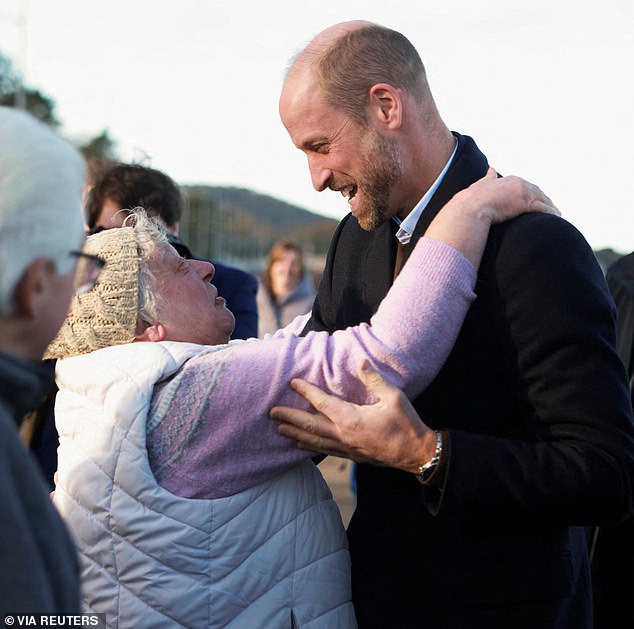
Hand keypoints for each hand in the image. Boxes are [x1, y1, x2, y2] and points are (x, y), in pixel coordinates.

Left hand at [270, 360, 436, 472]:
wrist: (416, 453)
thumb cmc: (406, 423)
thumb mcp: (394, 397)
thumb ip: (375, 379)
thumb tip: (360, 361)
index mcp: (351, 419)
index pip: (322, 403)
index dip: (306, 391)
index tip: (293, 382)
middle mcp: (344, 435)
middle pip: (309, 425)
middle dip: (289, 417)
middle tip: (271, 411)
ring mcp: (346, 447)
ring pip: (313, 440)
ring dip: (294, 432)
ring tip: (278, 428)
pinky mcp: (351, 455)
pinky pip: (324, 450)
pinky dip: (309, 446)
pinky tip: (300, 444)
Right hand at [454, 167, 559, 223]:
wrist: (471, 207)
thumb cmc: (472, 200)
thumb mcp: (482, 184)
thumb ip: (488, 177)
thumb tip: (491, 168)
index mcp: (509, 180)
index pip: (526, 186)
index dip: (533, 194)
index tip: (537, 200)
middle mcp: (519, 184)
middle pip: (538, 192)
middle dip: (545, 200)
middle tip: (551, 208)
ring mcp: (524, 193)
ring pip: (543, 199)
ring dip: (551, 207)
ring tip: (556, 214)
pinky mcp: (526, 203)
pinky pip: (544, 208)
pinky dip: (551, 213)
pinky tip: (556, 217)